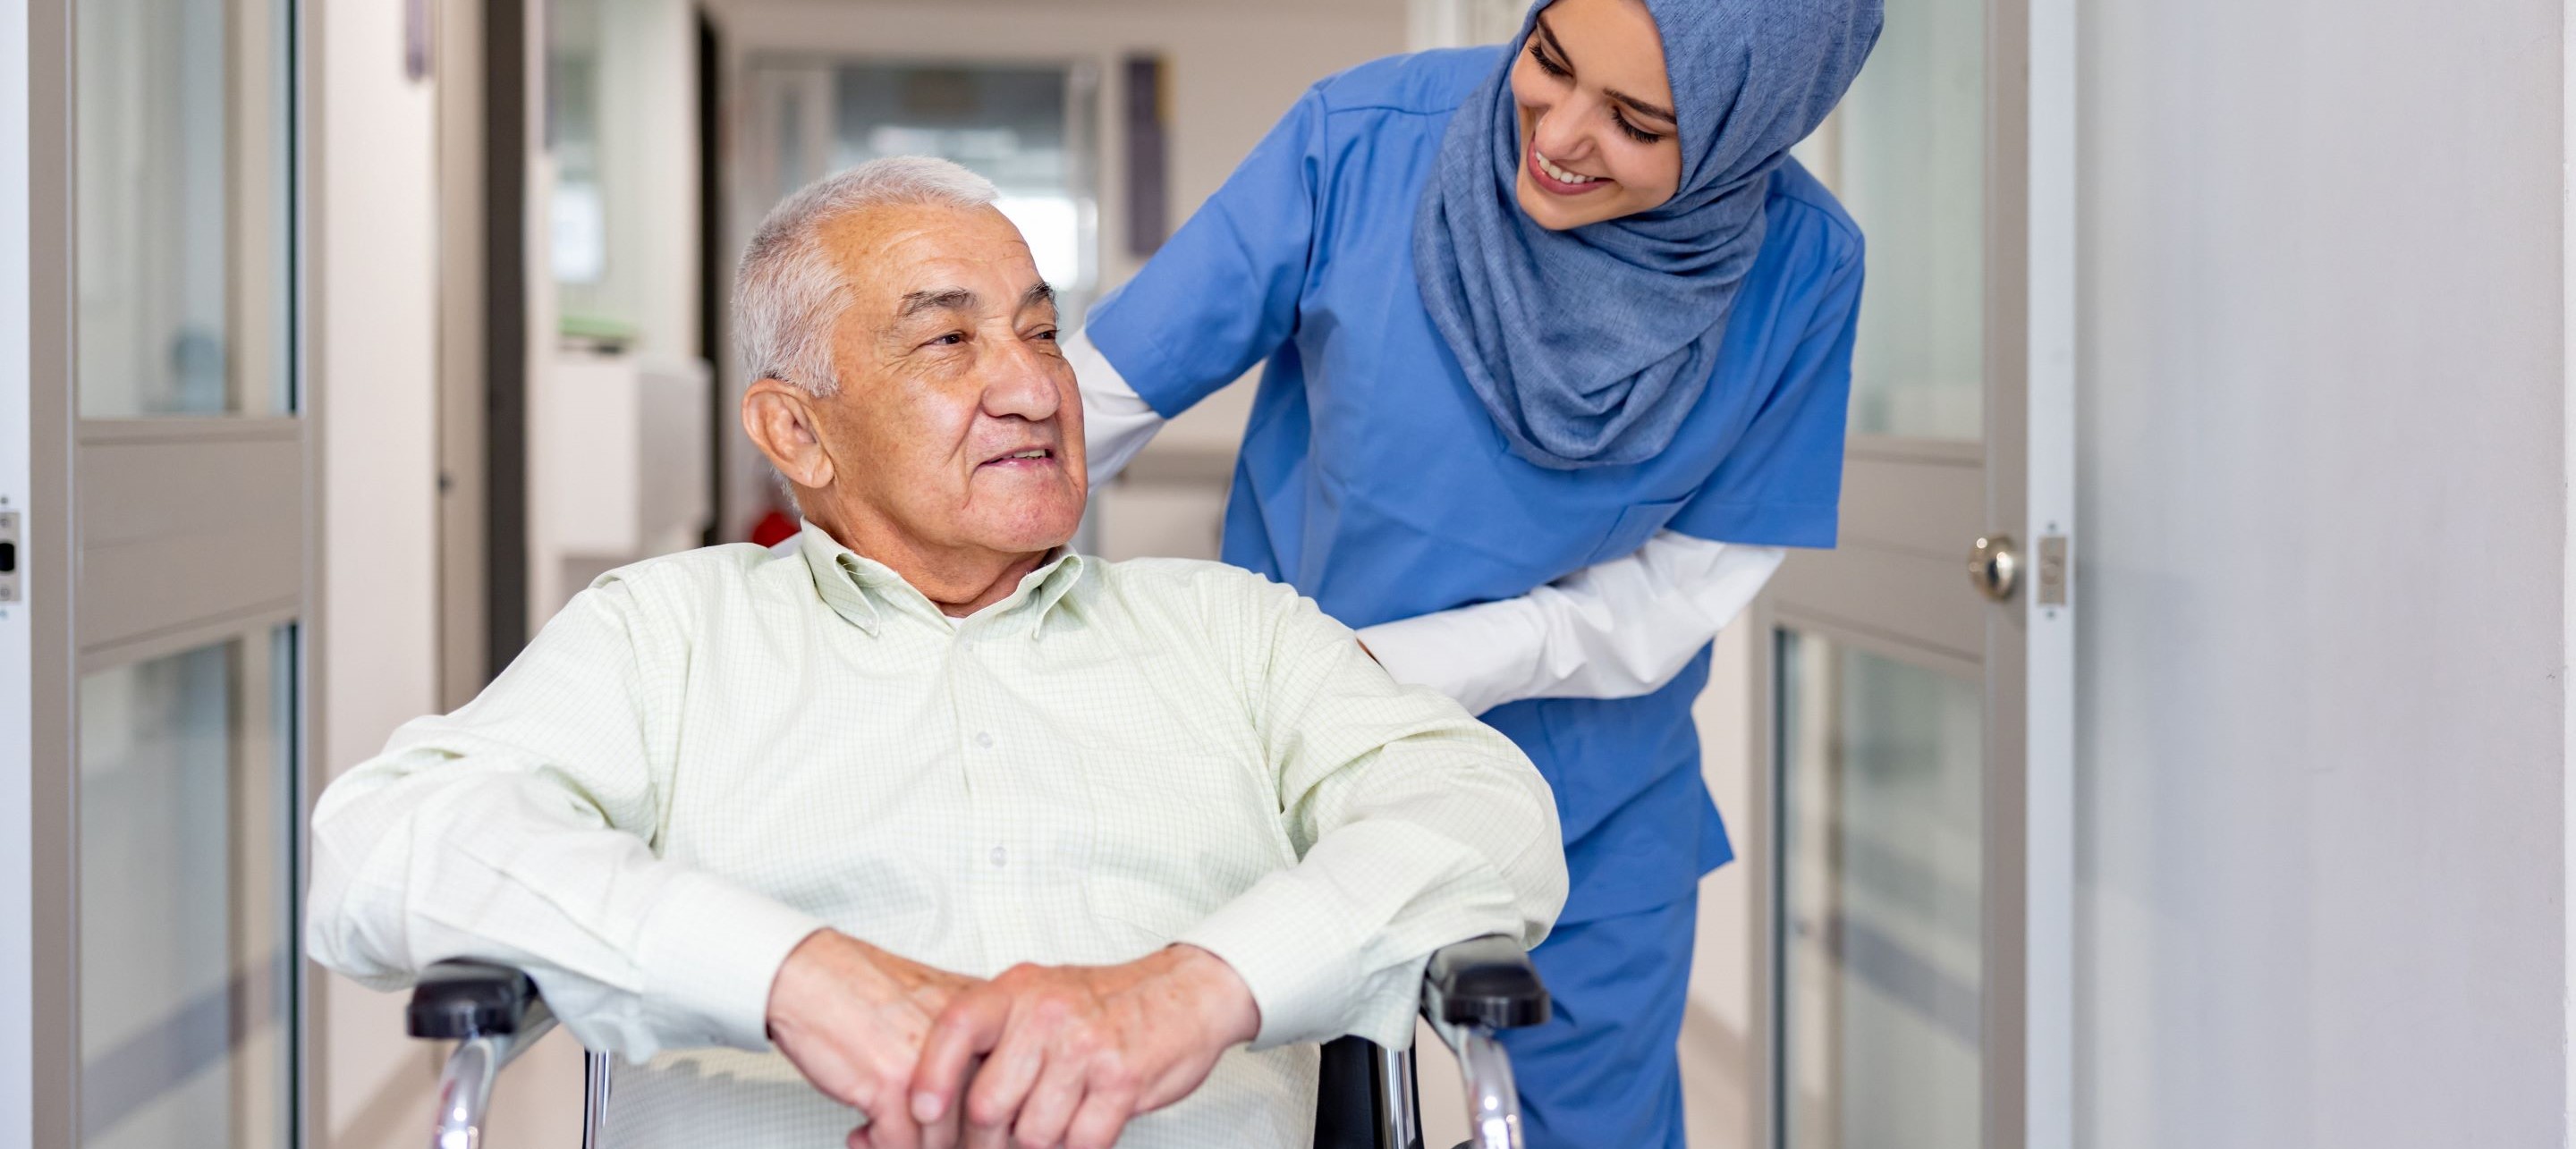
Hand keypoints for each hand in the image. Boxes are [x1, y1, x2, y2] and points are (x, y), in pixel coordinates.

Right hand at [763, 930, 979, 1148]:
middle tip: (913, 1140)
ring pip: (939, 1142)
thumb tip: (971, 1118)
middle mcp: (967, 1040)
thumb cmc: (861, 993)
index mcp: (987, 1018)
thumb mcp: (932, 1011)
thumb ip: (960, 1054)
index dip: (978, 1125)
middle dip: (941, 1142)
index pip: (1006, 1092)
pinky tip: (865, 1132)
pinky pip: (898, 1145)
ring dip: (908, 1148)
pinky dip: (879, 1147)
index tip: (958, 1134)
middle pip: (975, 1123)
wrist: (808, 976)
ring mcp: (931, 1064)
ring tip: (882, 1134)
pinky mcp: (892, 1085)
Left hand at [904, 945, 1259, 1148]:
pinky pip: (1081, 1143)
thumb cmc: (1105, 1002)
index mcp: (1016, 991)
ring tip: (1052, 1124)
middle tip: (998, 1141)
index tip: (922, 1112)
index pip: (955, 1030)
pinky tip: (1082, 1127)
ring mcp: (1085, 1048)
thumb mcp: (1039, 996)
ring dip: (1039, 1145)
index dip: (931, 1076)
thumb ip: (994, 1036)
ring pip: (1033, 1134)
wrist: (1185, 992)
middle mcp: (1047, 1015)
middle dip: (988, 1139)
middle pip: (988, 1105)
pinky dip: (1077, 1147)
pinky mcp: (1121, 1081)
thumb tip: (936, 1100)